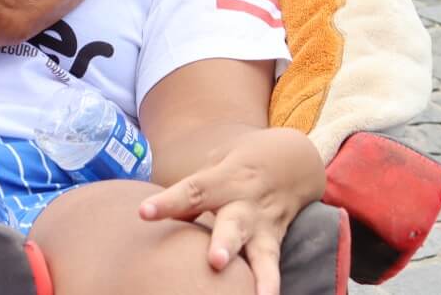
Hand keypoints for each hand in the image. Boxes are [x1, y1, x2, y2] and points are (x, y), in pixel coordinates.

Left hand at [139, 128, 324, 294]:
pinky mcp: (275, 241)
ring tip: (255, 294)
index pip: (193, 190)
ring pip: (260, 249)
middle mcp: (246, 202)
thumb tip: (170, 219)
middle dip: (224, 244)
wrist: (296, 159)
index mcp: (226, 178)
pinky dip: (270, 282)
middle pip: (233, 224)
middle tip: (216, 262)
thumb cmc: (242, 161)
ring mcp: (263, 224)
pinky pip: (273, 263)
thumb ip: (194, 193)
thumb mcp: (217, 163)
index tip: (144, 213)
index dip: (169, 202)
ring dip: (256, 272)